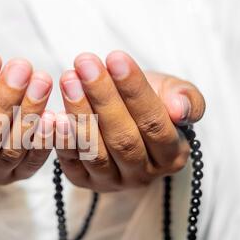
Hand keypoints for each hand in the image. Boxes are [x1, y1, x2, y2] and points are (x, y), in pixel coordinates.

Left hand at [56, 51, 205, 191]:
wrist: (126, 118)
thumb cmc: (152, 102)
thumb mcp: (173, 94)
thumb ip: (186, 99)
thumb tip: (180, 110)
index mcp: (172, 155)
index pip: (154, 123)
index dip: (135, 91)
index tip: (115, 58)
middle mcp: (143, 175)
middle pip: (123, 138)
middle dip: (102, 97)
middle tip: (84, 64)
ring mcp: (112, 182)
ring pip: (95, 152)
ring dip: (80, 114)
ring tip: (68, 80)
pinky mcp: (84, 181)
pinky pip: (71, 163)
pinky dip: (61, 140)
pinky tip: (52, 114)